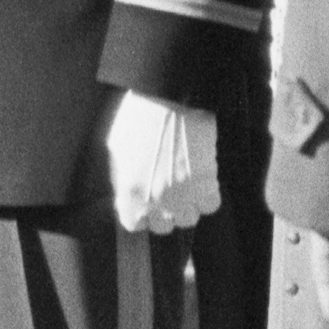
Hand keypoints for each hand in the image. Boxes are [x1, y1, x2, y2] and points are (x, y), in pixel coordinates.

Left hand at [105, 91, 221, 233]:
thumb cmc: (137, 120)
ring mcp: (182, 195)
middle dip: (165, 212)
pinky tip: (202, 179)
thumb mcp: (117, 151)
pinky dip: (208, 196)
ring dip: (188, 205)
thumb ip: (122, 179)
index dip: (141, 215)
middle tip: (167, 193)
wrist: (167, 101)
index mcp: (128, 193)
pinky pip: (211, 205)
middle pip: (163, 227)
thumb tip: (127, 193)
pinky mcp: (206, 184)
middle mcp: (154, 201)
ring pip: (189, 218)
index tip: (146, 206)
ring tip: (186, 185)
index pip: (134, 224)